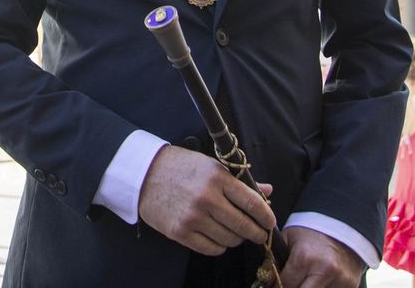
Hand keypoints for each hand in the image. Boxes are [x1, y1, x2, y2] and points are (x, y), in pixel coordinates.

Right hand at [137, 145, 275, 255]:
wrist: (144, 174)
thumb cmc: (181, 167)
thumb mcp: (211, 166)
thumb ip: (240, 181)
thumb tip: (268, 191)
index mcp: (217, 177)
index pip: (252, 203)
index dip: (266, 216)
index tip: (269, 222)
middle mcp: (207, 198)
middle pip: (244, 226)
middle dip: (256, 233)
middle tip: (257, 234)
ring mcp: (193, 217)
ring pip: (229, 240)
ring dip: (235, 239)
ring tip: (233, 232)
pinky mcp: (180, 232)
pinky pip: (211, 249)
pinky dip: (219, 246)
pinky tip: (217, 237)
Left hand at [281, 226, 364, 287]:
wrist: (344, 226)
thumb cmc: (313, 232)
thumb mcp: (290, 238)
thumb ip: (277, 258)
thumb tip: (267, 279)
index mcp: (304, 258)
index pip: (284, 285)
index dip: (276, 285)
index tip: (274, 284)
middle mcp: (323, 271)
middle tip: (290, 283)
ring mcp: (339, 280)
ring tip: (305, 280)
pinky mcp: (350, 285)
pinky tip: (318, 282)